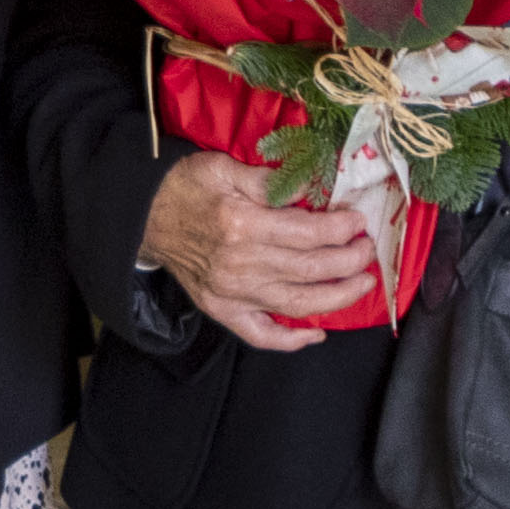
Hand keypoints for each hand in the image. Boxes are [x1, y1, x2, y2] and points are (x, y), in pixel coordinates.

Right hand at [140, 152, 392, 351]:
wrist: (141, 217)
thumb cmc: (185, 188)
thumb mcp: (224, 167)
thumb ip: (269, 181)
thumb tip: (312, 191)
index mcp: (243, 225)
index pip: (309, 233)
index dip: (342, 229)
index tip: (358, 222)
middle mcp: (240, 265)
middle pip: (312, 270)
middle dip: (350, 261)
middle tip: (367, 250)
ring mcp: (232, 293)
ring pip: (299, 304)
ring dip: (339, 297)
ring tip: (362, 284)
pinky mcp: (222, 310)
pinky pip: (262, 335)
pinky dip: (291, 340)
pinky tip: (317, 334)